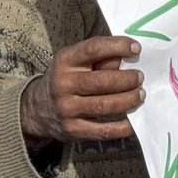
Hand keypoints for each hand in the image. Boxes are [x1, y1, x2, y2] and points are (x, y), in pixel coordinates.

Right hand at [22, 35, 144, 145]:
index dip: (117, 46)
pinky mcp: (73, 129)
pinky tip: (133, 122)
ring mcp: (68, 109)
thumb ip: (99, 58)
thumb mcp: (75, 61)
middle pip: (102, 81)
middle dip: (127, 79)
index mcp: (65, 61)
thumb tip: (128, 58)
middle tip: (140, 77)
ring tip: (140, 94)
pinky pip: (102, 130)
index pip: (93, 48)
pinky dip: (122, 127)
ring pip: (104, 105)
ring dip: (128, 100)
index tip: (136, 48)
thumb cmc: (66, 79)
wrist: (37, 109)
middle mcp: (64, 84)